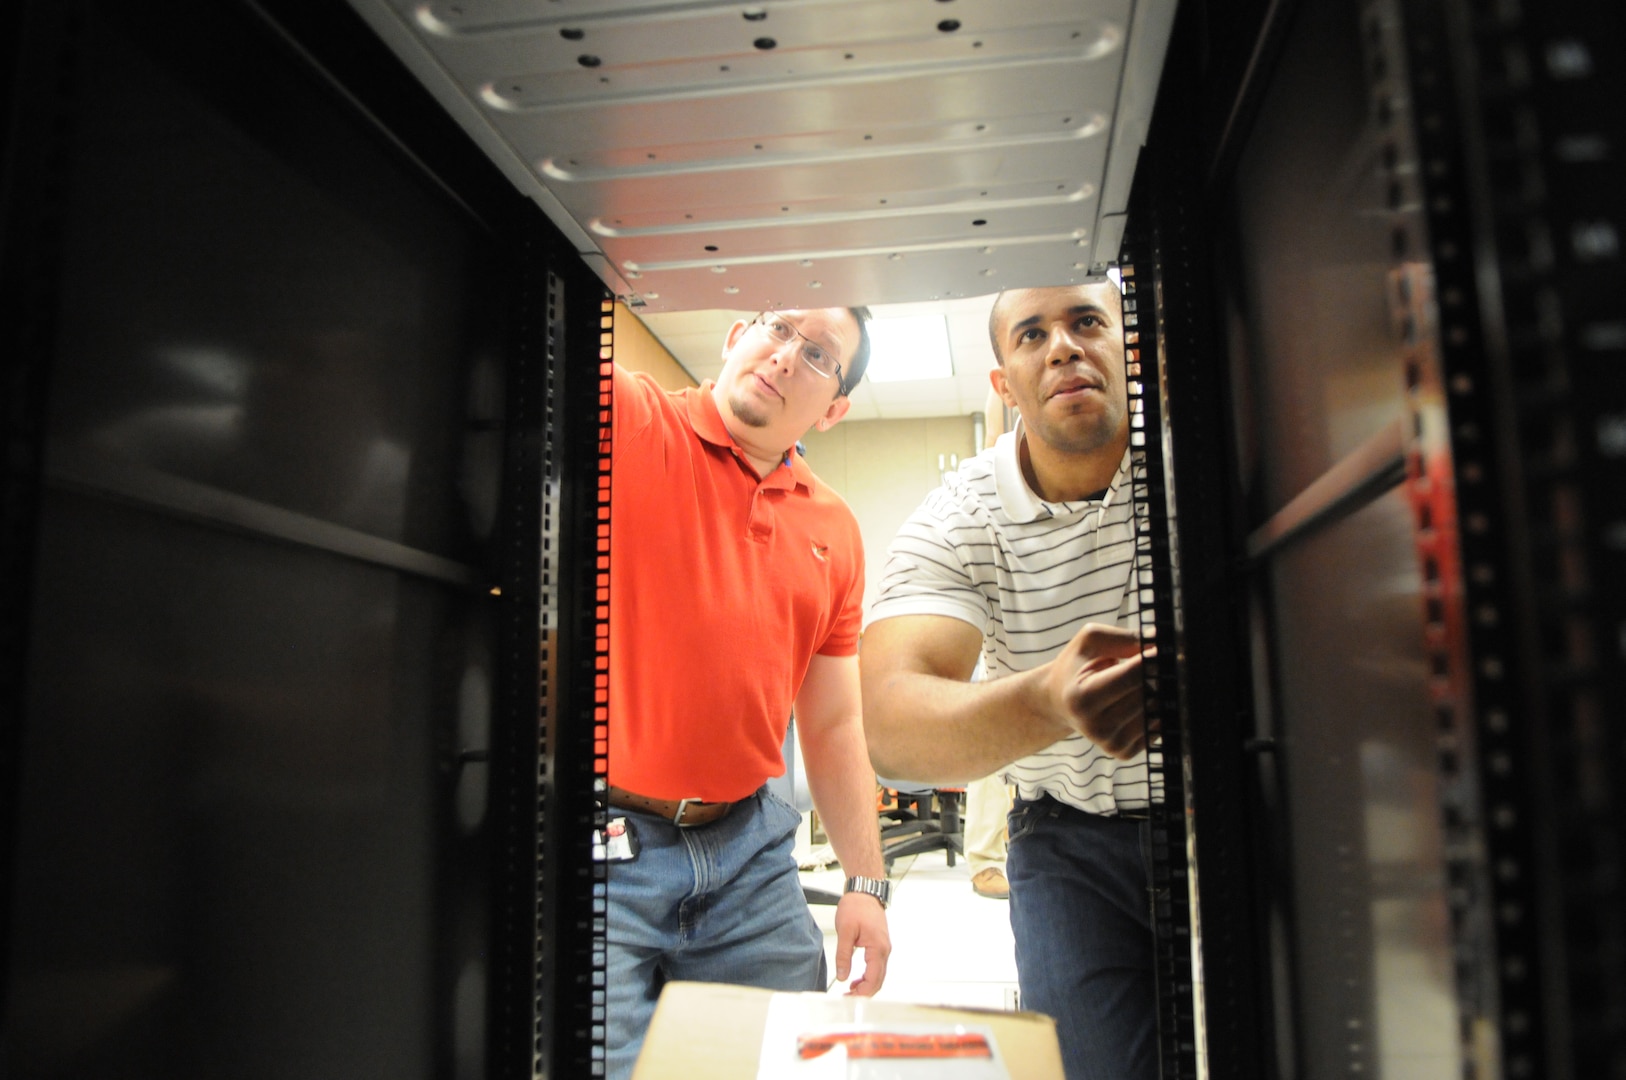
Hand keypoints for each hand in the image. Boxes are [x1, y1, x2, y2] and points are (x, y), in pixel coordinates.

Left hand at [832, 891, 890, 995]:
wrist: (864, 892)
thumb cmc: (857, 906)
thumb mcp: (845, 931)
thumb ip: (843, 955)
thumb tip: (843, 976)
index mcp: (878, 948)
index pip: (873, 979)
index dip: (861, 993)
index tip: (848, 998)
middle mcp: (884, 950)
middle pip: (878, 981)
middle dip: (864, 993)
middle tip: (847, 998)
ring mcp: (884, 948)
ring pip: (878, 975)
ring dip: (866, 986)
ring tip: (850, 991)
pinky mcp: (880, 946)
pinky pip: (877, 967)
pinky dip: (868, 977)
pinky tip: (856, 980)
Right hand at [1044, 623, 1150, 759]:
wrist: (1059, 701)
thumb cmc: (1077, 665)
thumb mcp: (1091, 640)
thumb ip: (1125, 638)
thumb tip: (1162, 639)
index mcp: (1082, 697)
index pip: (1131, 676)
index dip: (1153, 659)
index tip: (1165, 648)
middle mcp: (1094, 726)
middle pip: (1147, 694)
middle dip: (1157, 675)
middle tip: (1158, 662)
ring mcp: (1109, 743)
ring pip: (1155, 712)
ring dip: (1158, 693)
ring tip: (1144, 681)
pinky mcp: (1122, 753)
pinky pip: (1156, 729)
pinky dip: (1156, 712)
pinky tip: (1141, 701)